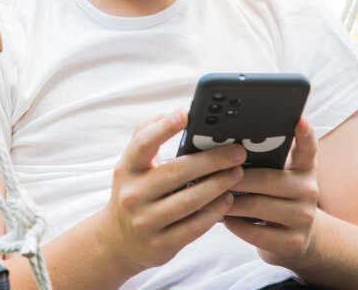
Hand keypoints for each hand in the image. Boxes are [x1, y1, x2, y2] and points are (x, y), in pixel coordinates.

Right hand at [98, 110, 246, 275]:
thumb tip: (167, 113)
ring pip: (190, 201)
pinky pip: (194, 227)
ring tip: (238, 173)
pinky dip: (215, 212)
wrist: (119, 241)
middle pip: (177, 171)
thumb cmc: (135, 192)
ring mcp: (146, 221)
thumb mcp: (131, 165)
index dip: (163, 128)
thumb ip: (146, 136)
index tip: (185, 115)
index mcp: (127, 169)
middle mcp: (133, 194)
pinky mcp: (162, 244)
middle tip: (237, 152)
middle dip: (212, 160)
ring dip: (218, 185)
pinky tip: (228, 200)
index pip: (143, 144)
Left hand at [221, 118, 319, 265]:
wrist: (298, 239)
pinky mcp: (293, 242)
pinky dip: (235, 224)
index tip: (299, 119)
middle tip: (209, 173)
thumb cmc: (275, 200)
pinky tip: (223, 218)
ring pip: (258, 205)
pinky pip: (256, 232)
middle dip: (234, 177)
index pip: (308, 148)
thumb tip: (223, 147)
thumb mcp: (278, 177)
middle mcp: (309, 190)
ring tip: (209, 195)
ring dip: (229, 201)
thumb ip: (263, 161)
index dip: (305, 133)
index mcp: (304, 168)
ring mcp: (304, 218)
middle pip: (267, 179)